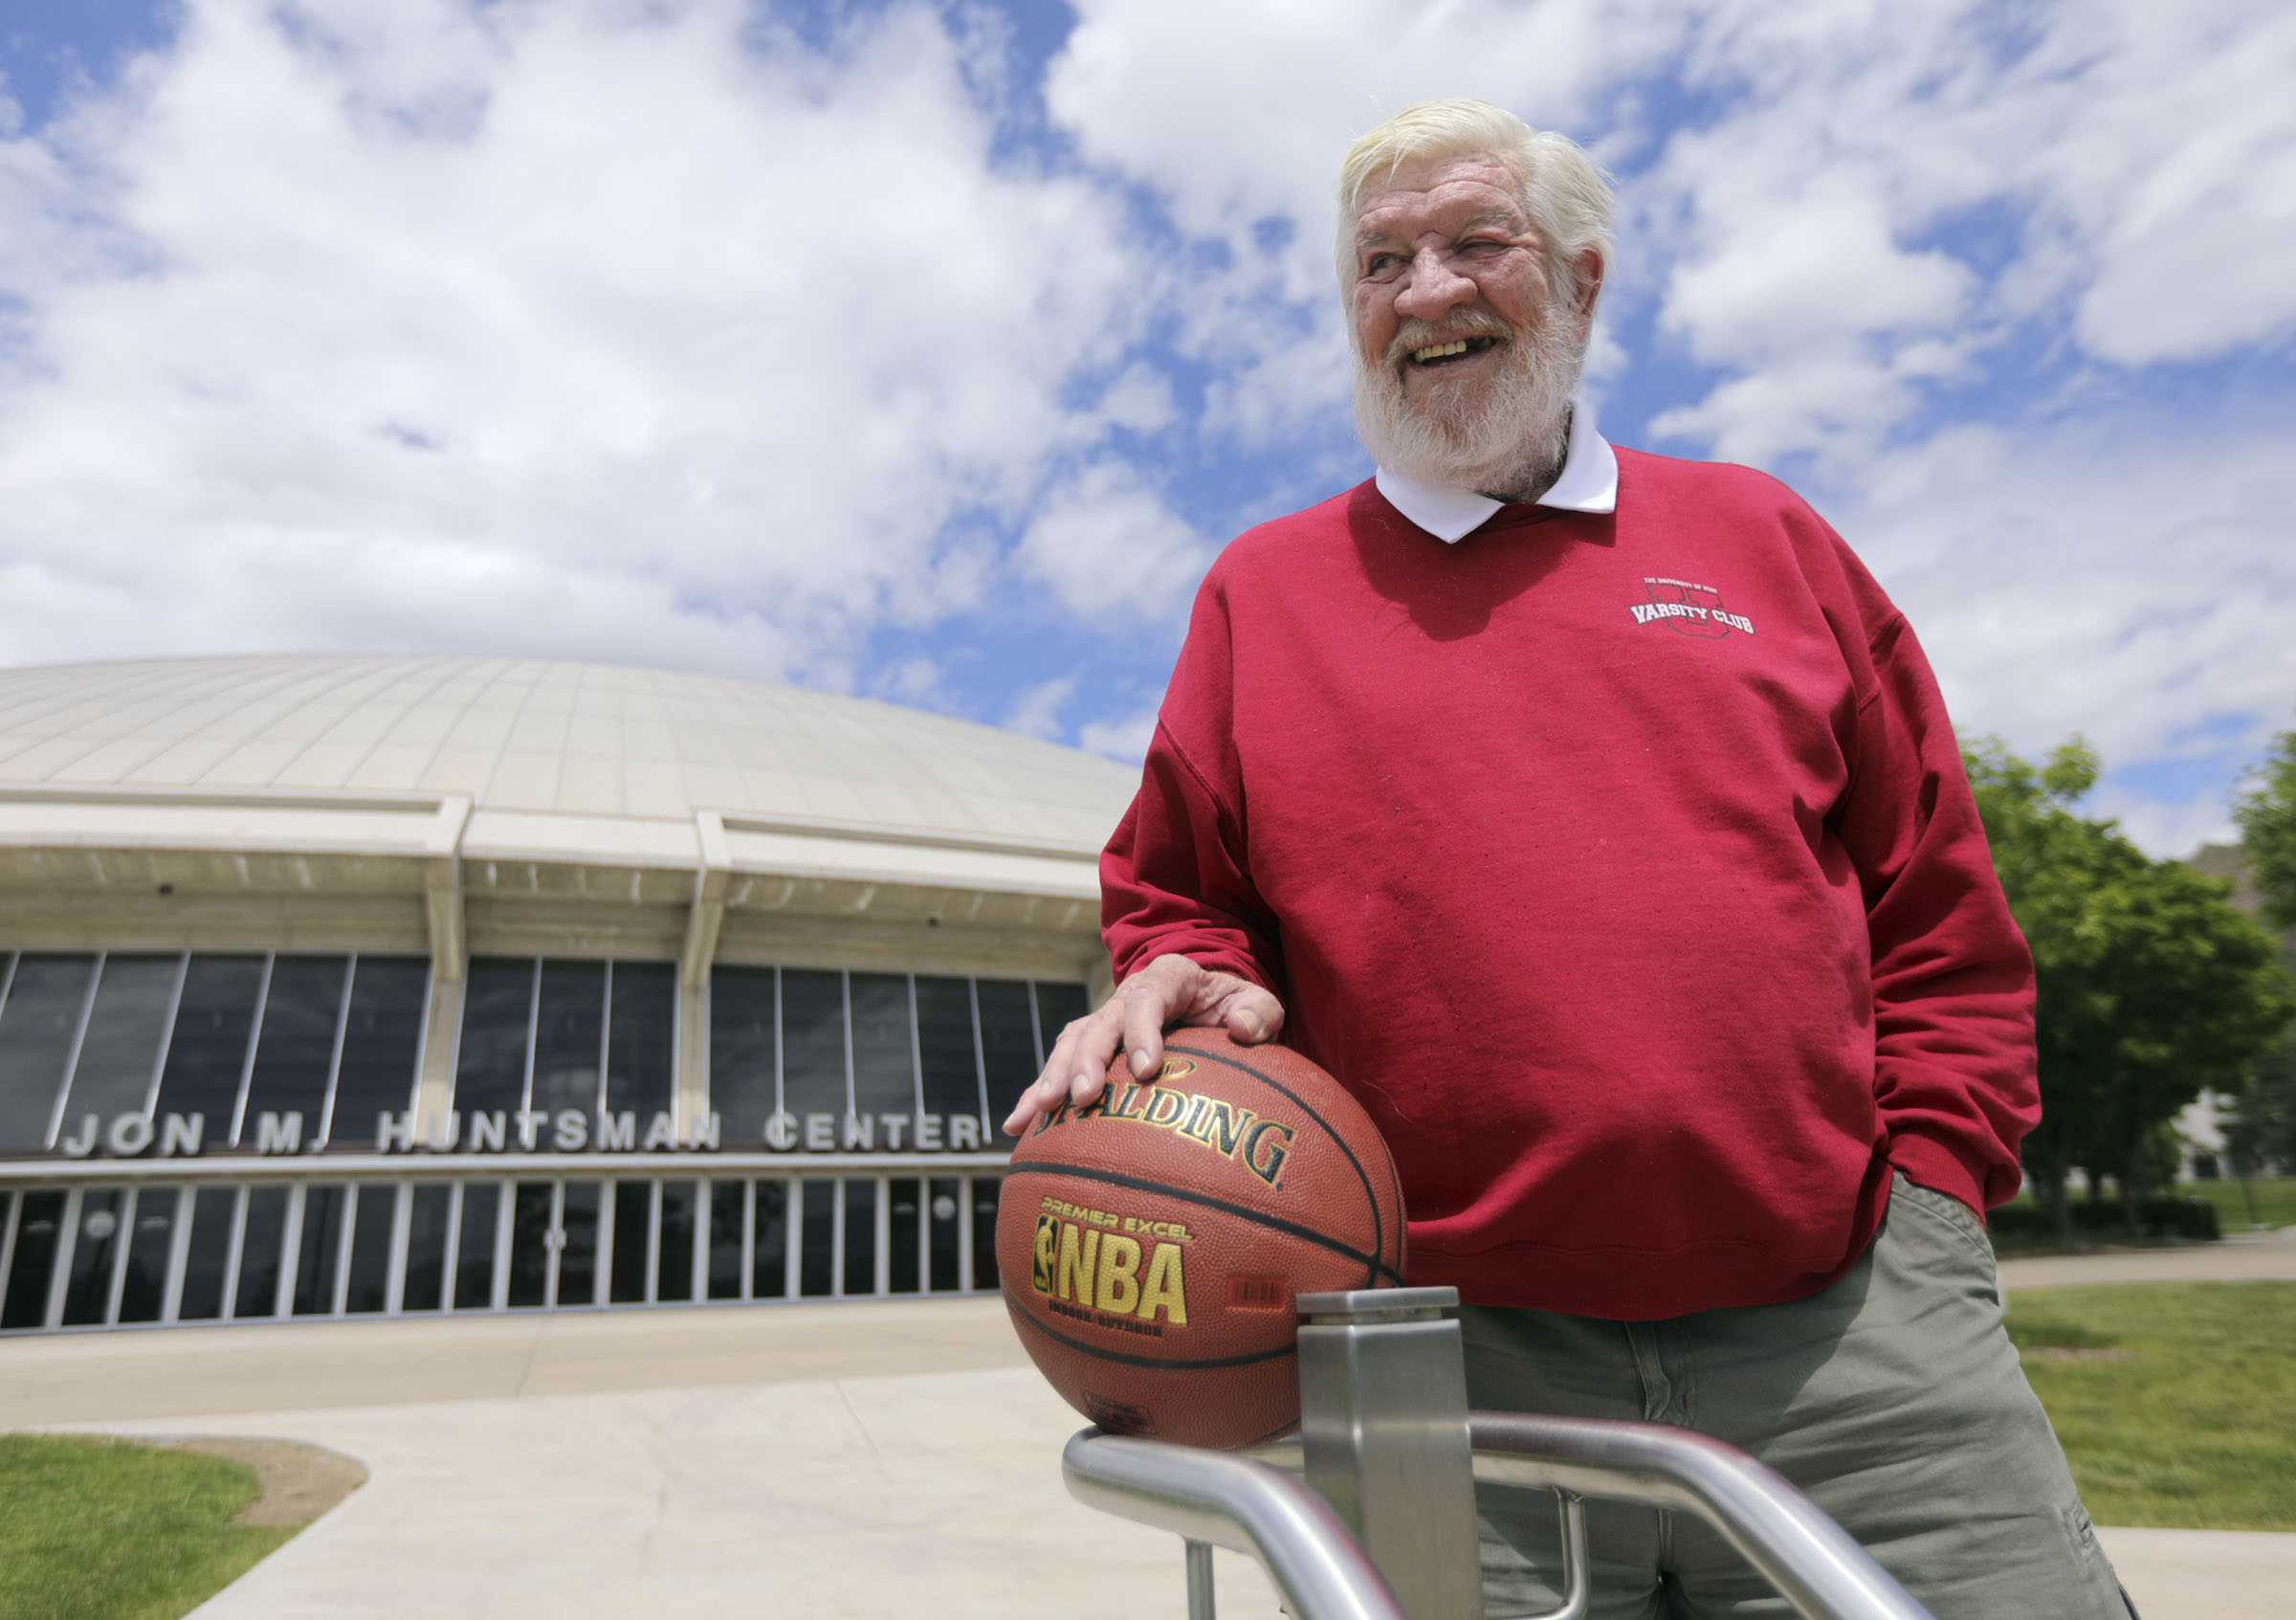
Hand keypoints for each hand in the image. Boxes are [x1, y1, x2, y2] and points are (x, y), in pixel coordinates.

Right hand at [1002, 953, 1284, 1134]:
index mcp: (1168, 977)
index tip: (1146, 1070)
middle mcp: (1128, 995)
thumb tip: (1243, 1027)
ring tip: (1040, 1113)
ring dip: (1053, 1077)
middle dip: (1086, 1061)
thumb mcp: (1258, 1002)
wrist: (1206, 997)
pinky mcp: (1090, 1045)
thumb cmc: (1235, 1005)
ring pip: (1071, 1043)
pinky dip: (1036, 1094)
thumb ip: (1259, 1012)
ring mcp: (1104, 1019)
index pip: (1149, 998)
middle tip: (1083, 1099)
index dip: (1142, 1031)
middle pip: (1099, 1023)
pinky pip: (1059, 1067)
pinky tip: (1018, 1126)